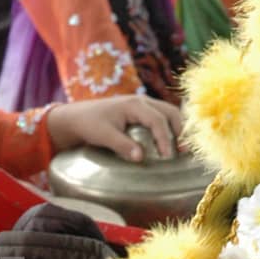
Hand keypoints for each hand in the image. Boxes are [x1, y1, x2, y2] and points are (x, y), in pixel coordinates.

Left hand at [47, 94, 183, 161]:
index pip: (157, 120)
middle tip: (182, 150)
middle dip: (179, 130)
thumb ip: (122, 146)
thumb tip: (141, 158)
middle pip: (170, 112)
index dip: (165, 139)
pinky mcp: (140, 111)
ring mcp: (142, 104)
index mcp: (134, 104)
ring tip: (180, 147)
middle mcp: (142, 101)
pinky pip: (161, 116)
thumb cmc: (89, 124)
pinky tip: (170, 142)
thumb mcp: (104, 136)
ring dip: (177, 128)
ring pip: (168, 112)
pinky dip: (169, 127)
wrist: (77, 117)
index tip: (167, 156)